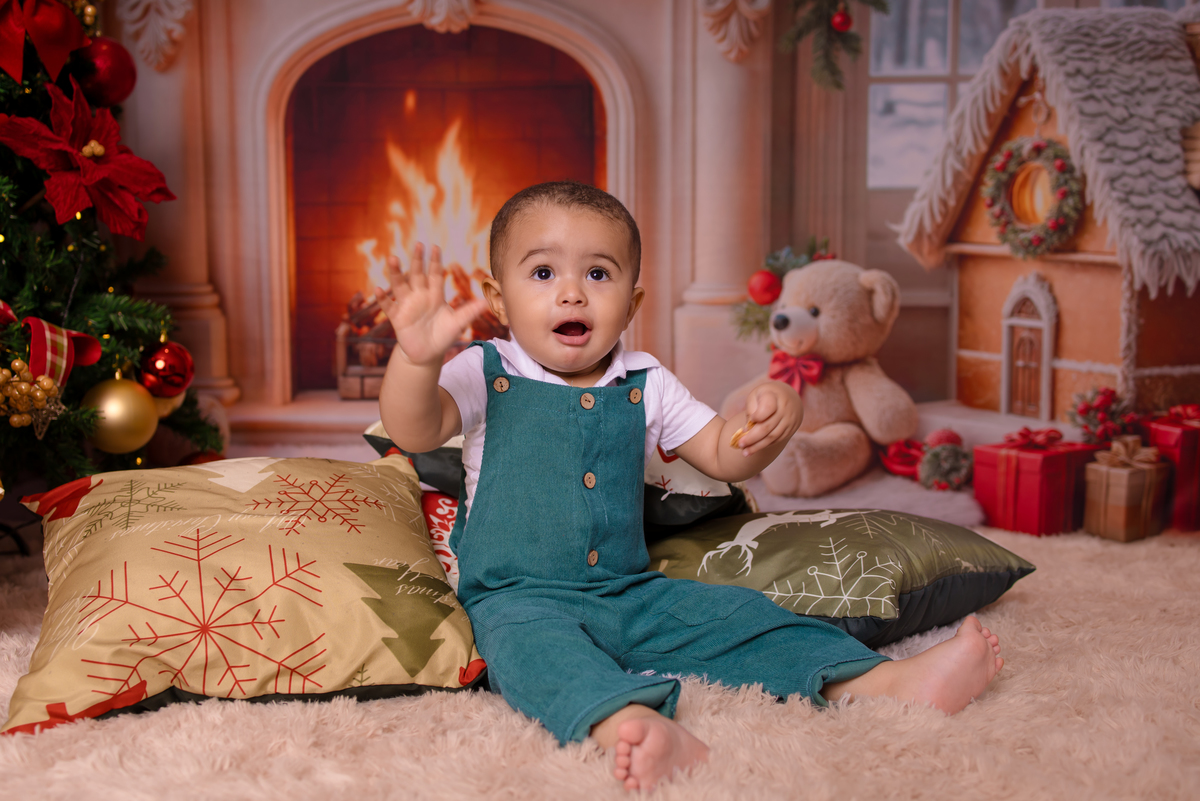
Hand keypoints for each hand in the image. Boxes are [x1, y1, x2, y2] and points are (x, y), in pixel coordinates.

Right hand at [375, 243, 487, 366]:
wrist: (427, 354)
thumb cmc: (443, 336)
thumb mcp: (457, 324)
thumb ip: (469, 312)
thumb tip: (486, 303)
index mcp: (435, 295)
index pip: (435, 274)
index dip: (435, 261)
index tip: (435, 247)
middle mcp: (420, 296)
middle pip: (417, 274)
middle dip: (418, 260)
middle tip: (418, 245)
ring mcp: (407, 305)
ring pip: (400, 285)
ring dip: (396, 273)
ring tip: (393, 259)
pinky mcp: (397, 317)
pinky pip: (388, 306)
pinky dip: (382, 299)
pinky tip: (378, 290)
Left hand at [735, 382, 802, 455]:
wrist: (788, 396)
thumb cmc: (766, 395)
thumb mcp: (756, 395)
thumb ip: (751, 409)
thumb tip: (748, 429)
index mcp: (774, 396)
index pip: (767, 408)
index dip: (757, 416)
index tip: (748, 422)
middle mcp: (785, 408)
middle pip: (767, 427)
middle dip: (752, 438)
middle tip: (740, 444)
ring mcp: (790, 420)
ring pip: (772, 437)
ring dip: (758, 446)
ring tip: (745, 452)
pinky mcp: (792, 429)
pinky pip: (777, 440)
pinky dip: (765, 445)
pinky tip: (755, 448)